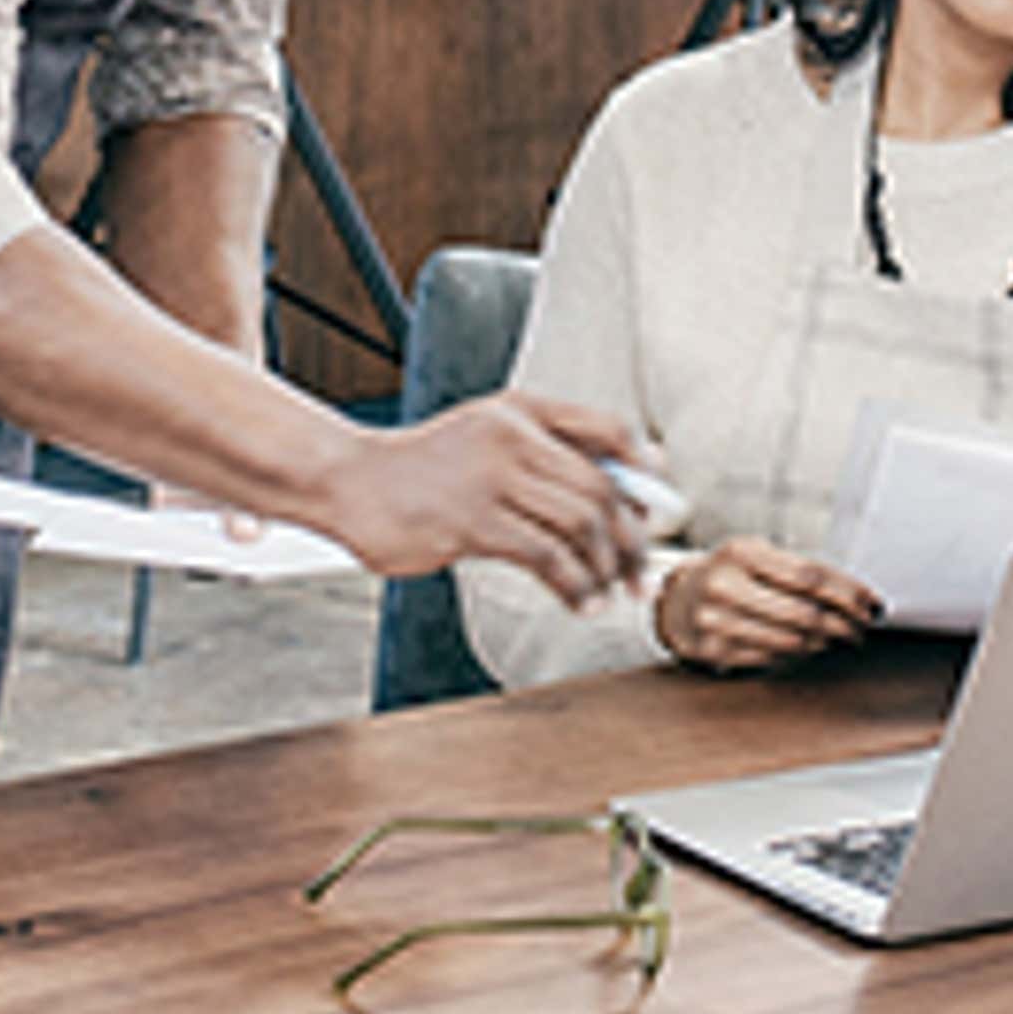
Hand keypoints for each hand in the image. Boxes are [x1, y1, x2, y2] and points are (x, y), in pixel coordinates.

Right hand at [320, 394, 651, 605]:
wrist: (352, 482)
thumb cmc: (425, 469)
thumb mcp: (486, 437)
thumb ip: (545, 452)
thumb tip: (627, 483)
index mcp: (520, 410)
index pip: (606, 429)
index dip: (644, 469)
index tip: (660, 506)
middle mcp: (511, 436)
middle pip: (600, 488)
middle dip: (631, 537)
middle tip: (641, 571)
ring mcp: (491, 477)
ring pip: (578, 523)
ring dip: (606, 567)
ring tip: (612, 593)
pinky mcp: (471, 522)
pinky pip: (545, 556)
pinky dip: (574, 585)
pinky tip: (580, 602)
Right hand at [654, 536, 880, 674]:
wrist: (679, 600)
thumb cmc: (734, 574)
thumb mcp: (759, 556)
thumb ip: (802, 570)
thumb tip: (862, 597)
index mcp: (742, 552)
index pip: (811, 575)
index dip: (850, 592)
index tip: (874, 604)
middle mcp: (726, 584)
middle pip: (805, 613)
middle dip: (845, 625)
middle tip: (863, 629)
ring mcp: (716, 621)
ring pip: (792, 641)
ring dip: (827, 644)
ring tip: (842, 639)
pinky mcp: (714, 651)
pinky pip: (772, 659)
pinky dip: (800, 655)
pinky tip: (813, 648)